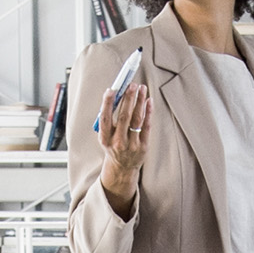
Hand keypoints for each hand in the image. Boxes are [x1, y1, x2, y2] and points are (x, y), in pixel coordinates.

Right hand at [96, 65, 150, 209]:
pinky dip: (148, 112)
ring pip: (136, 119)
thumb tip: (116, 95)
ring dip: (139, 102)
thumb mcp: (106, 136)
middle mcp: (117, 142)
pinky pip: (146, 126)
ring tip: (142, 88)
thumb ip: (109, 119)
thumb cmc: (113, 146)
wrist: (122, 168)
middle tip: (132, 85)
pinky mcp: (143, 146)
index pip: (105, 118)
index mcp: (105, 139)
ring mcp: (131, 145)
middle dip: (128, 99)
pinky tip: (148, 101)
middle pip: (123, 117)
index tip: (111, 89)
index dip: (107, 103)